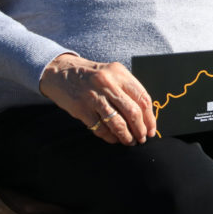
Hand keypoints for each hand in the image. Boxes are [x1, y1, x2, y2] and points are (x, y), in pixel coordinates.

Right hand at [39, 53, 155, 144]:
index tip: (152, 129)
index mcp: (120, 73)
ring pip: (117, 123)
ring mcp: (93, 96)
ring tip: (129, 141)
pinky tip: (114, 139)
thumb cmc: (92, 76)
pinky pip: (100, 128)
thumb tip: (145, 117)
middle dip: (140, 129)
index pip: (143, 98)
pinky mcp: (81, 109)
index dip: (150, 118)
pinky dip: (109, 137)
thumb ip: (127, 90)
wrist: (60, 71)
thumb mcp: (112, 74)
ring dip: (126, 136)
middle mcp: (108, 83)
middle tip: (142, 138)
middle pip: (132, 112)